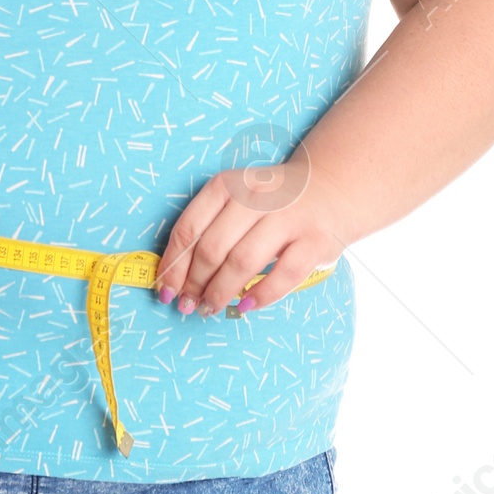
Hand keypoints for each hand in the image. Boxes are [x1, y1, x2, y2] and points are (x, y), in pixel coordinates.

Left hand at [154, 154, 344, 318]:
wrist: (328, 190)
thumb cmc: (268, 204)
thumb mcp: (234, 201)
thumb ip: (207, 229)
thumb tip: (175, 279)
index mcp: (227, 185)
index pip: (188, 229)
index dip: (173, 265)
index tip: (164, 291)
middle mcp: (256, 196)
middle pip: (212, 248)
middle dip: (194, 284)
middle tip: (188, 304)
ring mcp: (288, 217)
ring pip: (243, 262)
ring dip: (221, 292)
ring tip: (210, 308)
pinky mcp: (315, 241)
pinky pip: (283, 275)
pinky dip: (261, 295)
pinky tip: (245, 305)